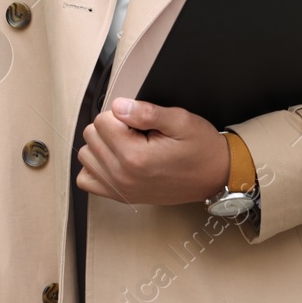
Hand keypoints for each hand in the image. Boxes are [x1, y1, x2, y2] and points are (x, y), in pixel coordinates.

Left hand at [76, 97, 230, 205]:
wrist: (215, 176)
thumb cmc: (201, 148)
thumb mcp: (180, 121)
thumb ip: (146, 112)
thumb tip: (118, 106)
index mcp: (135, 156)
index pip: (103, 120)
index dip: (122, 113)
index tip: (141, 121)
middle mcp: (123, 176)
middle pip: (92, 136)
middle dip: (111, 127)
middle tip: (137, 132)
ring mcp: (120, 189)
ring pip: (86, 155)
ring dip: (102, 145)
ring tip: (128, 144)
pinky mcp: (121, 196)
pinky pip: (87, 180)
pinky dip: (96, 166)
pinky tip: (115, 159)